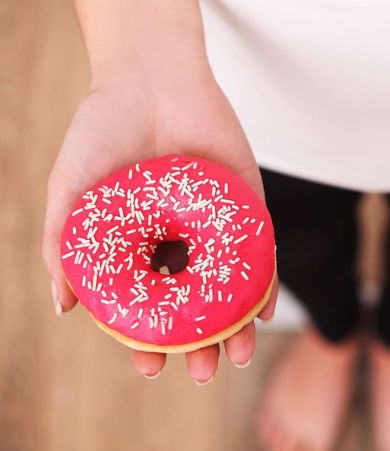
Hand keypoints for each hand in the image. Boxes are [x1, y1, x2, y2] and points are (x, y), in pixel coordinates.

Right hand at [42, 67, 277, 381]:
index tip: (149, 368)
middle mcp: (180, 245)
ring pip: (230, 290)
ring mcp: (216, 229)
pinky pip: (261, 253)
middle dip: (199, 345)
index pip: (148, 307)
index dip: (148, 341)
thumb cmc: (103, 132)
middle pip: (195, 307)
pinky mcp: (248, 208)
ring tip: (235, 356)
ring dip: (236, 327)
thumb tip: (63, 308)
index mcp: (140, 248)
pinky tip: (262, 314)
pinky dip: (264, 285)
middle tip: (203, 372)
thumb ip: (64, 246)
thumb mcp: (71, 191)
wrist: (151, 78)